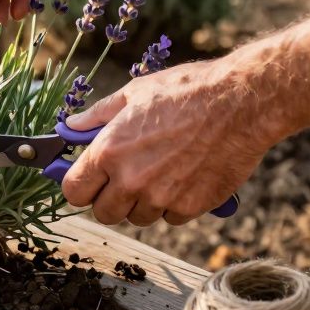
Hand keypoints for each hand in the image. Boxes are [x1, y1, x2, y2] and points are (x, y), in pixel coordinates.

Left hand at [60, 58, 287, 225]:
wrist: (239, 103)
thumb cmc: (184, 92)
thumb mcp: (133, 94)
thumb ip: (96, 116)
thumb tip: (71, 127)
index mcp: (108, 152)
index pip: (73, 191)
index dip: (79, 185)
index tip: (88, 179)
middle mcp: (130, 180)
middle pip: (103, 212)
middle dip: (109, 198)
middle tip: (124, 176)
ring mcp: (161, 197)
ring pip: (137, 217)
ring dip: (142, 201)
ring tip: (159, 170)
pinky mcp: (190, 207)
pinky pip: (170, 217)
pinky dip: (173, 203)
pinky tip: (183, 176)